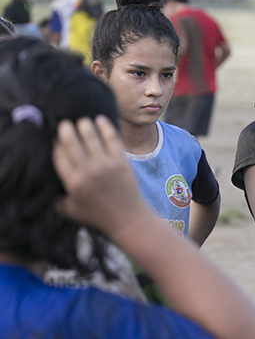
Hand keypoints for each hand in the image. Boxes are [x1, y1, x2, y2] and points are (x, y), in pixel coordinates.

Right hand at [52, 116, 147, 235]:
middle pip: (71, 142)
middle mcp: (88, 172)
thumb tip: (43, 192)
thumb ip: (56, 201)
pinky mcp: (121, 161)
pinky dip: (105, 127)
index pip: (59, 155)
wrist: (127, 218)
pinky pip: (112, 139)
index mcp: (73, 182)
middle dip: (66, 130)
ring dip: (84, 125)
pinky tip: (100, 120)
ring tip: (82, 121)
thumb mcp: (71, 211)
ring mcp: (105, 165)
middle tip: (65, 124)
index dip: (55, 144)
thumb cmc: (98, 216)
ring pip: (91, 137)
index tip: (55, 138)